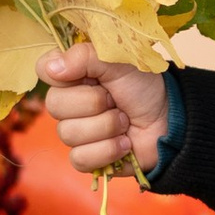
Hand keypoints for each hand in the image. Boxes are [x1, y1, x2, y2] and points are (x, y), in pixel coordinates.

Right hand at [41, 43, 167, 176]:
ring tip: (125, 120)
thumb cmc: (144, 87)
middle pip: (54, 105)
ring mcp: (75, 130)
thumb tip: (51, 69)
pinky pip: (80, 158)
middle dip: (95, 103)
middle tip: (116, 99)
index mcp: (73, 73)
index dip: (63, 73)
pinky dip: (108, 150)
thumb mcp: (120, 61)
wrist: (170, 120)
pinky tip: (124, 143)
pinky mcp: (86, 157)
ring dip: (107, 126)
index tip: (90, 74)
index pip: (43, 68)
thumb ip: (86, 57)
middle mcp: (69, 101)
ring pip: (69, 134)